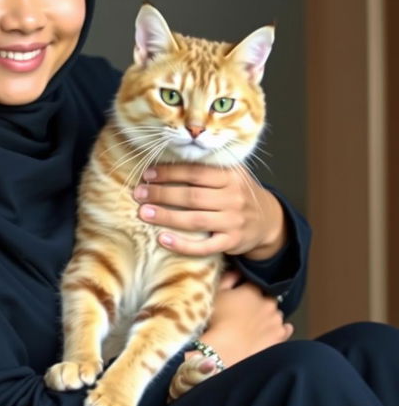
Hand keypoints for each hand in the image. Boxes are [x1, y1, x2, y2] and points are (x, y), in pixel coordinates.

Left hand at [132, 162, 285, 259]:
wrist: (267, 220)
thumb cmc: (237, 193)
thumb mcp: (230, 174)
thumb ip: (205, 167)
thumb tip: (164, 159)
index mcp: (231, 176)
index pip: (195, 172)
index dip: (169, 172)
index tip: (147, 174)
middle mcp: (234, 197)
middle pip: (191, 196)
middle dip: (162, 194)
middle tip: (139, 194)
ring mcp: (233, 221)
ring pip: (195, 220)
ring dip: (166, 216)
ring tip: (143, 213)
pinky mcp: (232, 242)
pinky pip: (204, 246)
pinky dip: (183, 245)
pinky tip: (163, 239)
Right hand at [197, 270, 293, 367]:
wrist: (227, 349)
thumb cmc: (218, 319)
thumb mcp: (217, 294)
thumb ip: (228, 278)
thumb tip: (237, 270)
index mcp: (252, 290)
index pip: (255, 283)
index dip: (248, 288)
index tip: (242, 294)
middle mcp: (268, 303)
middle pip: (269, 298)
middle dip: (262, 302)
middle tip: (250, 310)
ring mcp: (276, 321)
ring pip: (276, 314)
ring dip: (270, 316)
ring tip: (258, 323)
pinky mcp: (280, 338)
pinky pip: (286, 329)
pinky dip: (282, 329)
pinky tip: (274, 330)